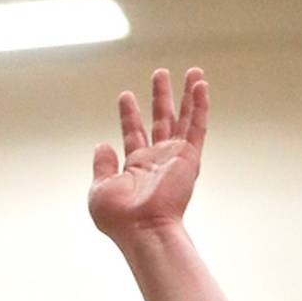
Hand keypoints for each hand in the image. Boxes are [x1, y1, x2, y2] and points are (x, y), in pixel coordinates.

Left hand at [89, 67, 207, 241]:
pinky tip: (201, 86)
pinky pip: (197, 126)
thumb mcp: (100, 188)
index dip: (129, 114)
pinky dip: (200, 105)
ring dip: (187, 94)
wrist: (142, 229)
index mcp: (136, 166)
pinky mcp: (189, 157)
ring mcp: (175, 157)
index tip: (125, 95)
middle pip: (161, 120)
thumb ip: (101, 166)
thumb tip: (102, 144)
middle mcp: (157, 159)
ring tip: (192, 72)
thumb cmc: (120, 218)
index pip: (133, 133)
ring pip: (183, 118)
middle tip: (159, 74)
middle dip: (160, 97)